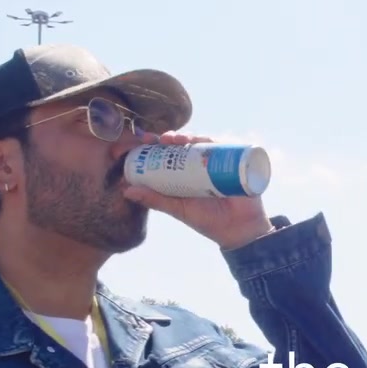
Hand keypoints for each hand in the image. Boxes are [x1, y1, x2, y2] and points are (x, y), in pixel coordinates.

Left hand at [123, 132, 275, 249]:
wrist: (238, 231)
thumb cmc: (208, 221)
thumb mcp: (178, 209)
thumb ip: (155, 200)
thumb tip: (127, 191)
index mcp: (186, 174)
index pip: (170, 153)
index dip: (157, 144)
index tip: (144, 139)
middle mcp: (201, 165)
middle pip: (186, 144)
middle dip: (174, 137)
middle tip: (163, 138)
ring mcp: (219, 163)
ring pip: (205, 143)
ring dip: (193, 136)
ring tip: (182, 139)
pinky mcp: (236, 164)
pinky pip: (228, 149)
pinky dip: (218, 143)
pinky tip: (207, 141)